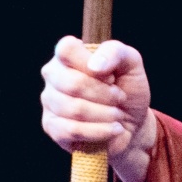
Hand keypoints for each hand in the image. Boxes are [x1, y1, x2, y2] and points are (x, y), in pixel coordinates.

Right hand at [40, 36, 156, 181]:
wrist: (132, 122)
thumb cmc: (128, 88)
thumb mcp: (131, 63)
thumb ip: (115, 52)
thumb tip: (94, 65)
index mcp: (68, 54)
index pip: (66, 49)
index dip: (91, 64)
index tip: (111, 76)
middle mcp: (53, 74)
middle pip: (73, 83)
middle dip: (106, 94)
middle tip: (120, 98)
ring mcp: (49, 101)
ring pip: (75, 110)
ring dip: (106, 114)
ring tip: (117, 114)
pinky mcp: (52, 127)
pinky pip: (72, 130)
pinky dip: (99, 131)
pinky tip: (112, 129)